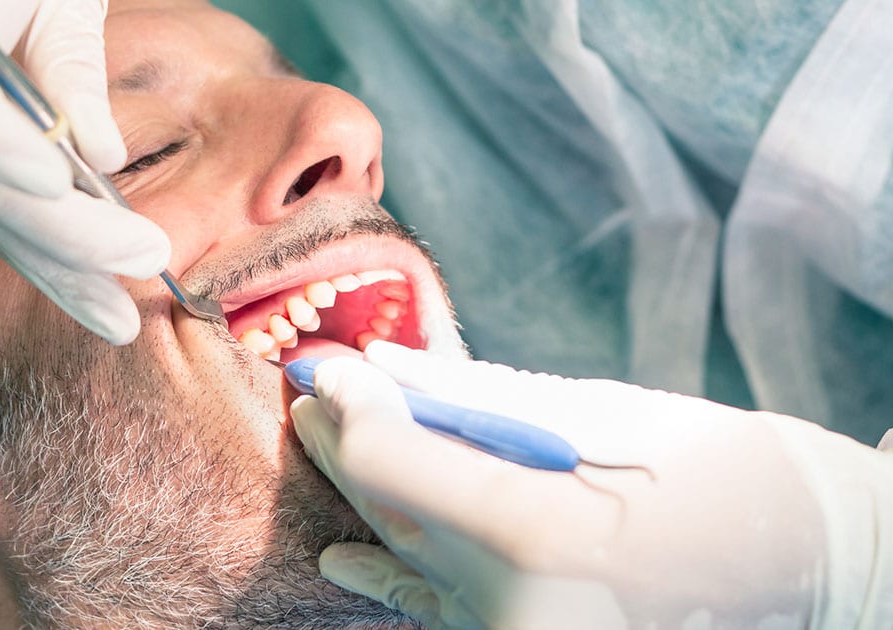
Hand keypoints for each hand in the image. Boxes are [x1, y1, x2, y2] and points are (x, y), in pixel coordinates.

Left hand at [291, 341, 892, 628]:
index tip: (333, 365)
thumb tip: (385, 366)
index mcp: (541, 536)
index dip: (352, 406)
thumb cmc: (735, 475)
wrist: (819, 571)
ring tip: (323, 432)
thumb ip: (480, 398)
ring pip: (404, 557)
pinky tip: (344, 550)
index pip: (389, 464)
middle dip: (343, 438)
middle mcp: (516, 610)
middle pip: (386, 510)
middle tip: (312, 385)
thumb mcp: (609, 415)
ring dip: (362, 490)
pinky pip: (434, 610)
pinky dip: (390, 571)